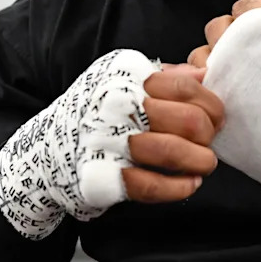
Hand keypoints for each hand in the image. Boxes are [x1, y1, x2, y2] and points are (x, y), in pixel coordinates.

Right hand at [0, 50, 222, 239]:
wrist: (43, 151)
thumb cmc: (95, 114)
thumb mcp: (122, 80)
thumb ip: (164, 76)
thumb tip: (204, 74)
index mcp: (125, 77)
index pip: (187, 87)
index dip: (211, 105)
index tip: (216, 118)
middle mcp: (116, 106)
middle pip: (188, 120)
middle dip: (208, 135)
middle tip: (208, 142)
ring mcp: (108, 142)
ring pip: (173, 151)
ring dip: (200, 162)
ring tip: (204, 165)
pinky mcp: (102, 176)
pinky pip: (151, 185)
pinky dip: (179, 187)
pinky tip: (190, 184)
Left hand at [202, 0, 260, 254]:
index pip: (239, 10)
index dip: (251, 12)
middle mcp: (233, 63)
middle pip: (215, 35)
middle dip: (231, 38)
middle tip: (260, 55)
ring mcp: (220, 98)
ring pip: (198, 68)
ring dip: (216, 67)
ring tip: (247, 79)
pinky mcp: (216, 132)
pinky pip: (195, 107)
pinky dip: (207, 101)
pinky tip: (234, 105)